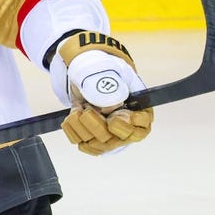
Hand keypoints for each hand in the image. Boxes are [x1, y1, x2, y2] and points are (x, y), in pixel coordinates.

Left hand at [50, 32, 152, 154]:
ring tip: (80, 108)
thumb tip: (108, 108)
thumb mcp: (104, 70)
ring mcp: (110, 135)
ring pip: (96, 144)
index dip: (126, 126)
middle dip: (95, 124)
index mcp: (139, 109)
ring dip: (81, 124)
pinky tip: (74, 115)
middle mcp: (127, 126)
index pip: (141, 127)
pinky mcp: (94, 139)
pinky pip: (83, 144)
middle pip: (114, 140)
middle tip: (87, 108)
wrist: (84, 76)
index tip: (112, 118)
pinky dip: (73, 129)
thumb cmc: (100, 71)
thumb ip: (110, 86)